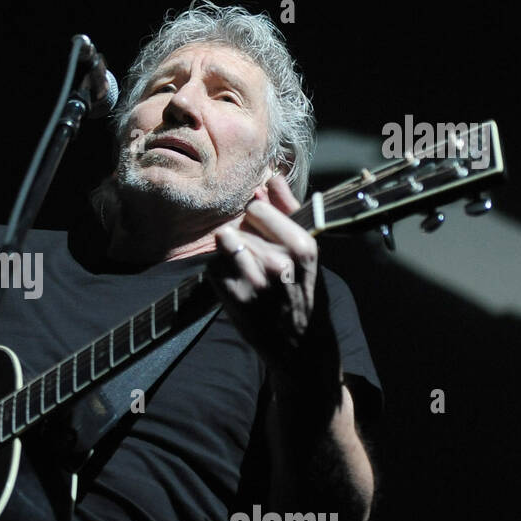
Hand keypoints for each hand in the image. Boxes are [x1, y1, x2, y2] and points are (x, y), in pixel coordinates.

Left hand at [208, 175, 336, 379]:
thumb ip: (288, 210)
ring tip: (246, 268)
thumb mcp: (308, 251)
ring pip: (223, 242)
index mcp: (301, 246)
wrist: (299, 344)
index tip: (262, 231)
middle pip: (237, 225)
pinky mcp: (233, 296)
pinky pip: (212, 265)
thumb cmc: (303, 291)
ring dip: (229, 252)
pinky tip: (237, 284)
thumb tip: (270, 176)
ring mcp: (253, 280)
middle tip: (256, 257)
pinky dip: (219, 271)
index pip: (256, 208)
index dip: (255, 218)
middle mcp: (277, 262)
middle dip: (242, 236)